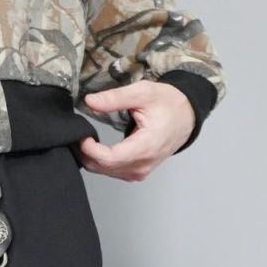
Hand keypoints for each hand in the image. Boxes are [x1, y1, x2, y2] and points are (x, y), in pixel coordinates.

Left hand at [77, 82, 194, 181]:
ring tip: (87, 140)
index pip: (110, 158)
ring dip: (92, 159)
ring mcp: (140, 172)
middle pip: (104, 168)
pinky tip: (98, 149)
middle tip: (80, 135)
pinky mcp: (137, 173)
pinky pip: (113, 173)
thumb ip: (115, 98)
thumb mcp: (142, 93)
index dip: (90, 149)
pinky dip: (101, 163)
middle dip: (87, 154)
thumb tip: (90, 101)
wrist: (186, 116)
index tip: (83, 135)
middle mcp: (143, 164)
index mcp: (146, 146)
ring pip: (106, 172)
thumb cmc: (167, 103)